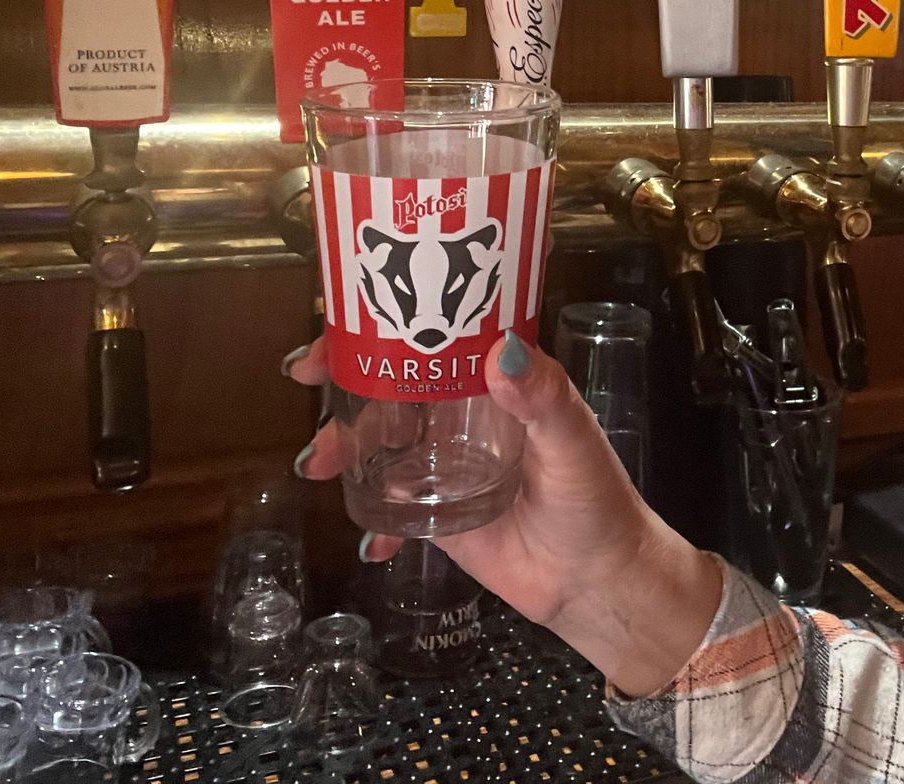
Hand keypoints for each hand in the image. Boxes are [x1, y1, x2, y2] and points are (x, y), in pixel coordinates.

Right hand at [286, 331, 722, 695]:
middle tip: (306, 383)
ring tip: (321, 464)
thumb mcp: (573, 442)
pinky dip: (371, 521)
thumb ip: (543, 399)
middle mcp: (466, 416)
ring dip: (344, 446)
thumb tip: (502, 351)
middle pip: (394, 385)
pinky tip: (369, 538)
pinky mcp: (437, 515)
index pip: (436, 338)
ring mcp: (446, 465)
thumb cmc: (596, 501)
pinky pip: (389, 509)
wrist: (597, 581)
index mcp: (497, 383)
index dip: (388, 324)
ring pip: (380, 442)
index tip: (344, 322)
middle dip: (345, 381)